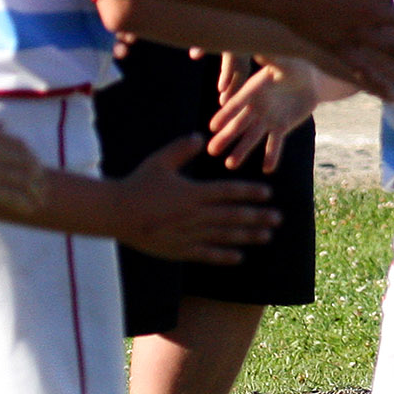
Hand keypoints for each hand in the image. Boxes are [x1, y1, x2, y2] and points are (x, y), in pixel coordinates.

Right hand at [0, 123, 45, 219]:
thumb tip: (3, 125)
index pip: (20, 146)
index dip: (31, 159)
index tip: (37, 169)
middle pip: (26, 163)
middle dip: (37, 177)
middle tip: (44, 188)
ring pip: (23, 180)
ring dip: (35, 192)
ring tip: (40, 201)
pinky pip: (12, 195)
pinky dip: (25, 202)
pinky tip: (31, 210)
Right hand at [114, 134, 279, 263]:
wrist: (115, 214)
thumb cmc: (138, 184)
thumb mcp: (160, 161)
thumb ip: (182, 149)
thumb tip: (200, 136)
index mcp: (193, 192)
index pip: (228, 192)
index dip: (250, 193)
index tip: (268, 193)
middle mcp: (194, 215)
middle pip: (233, 216)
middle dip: (258, 216)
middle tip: (279, 218)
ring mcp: (187, 234)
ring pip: (224, 236)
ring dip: (248, 236)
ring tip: (267, 236)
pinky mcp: (178, 250)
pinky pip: (205, 255)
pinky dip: (223, 256)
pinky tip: (239, 257)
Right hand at [208, 58, 317, 171]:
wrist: (310, 79)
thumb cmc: (294, 65)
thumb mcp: (284, 61)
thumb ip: (271, 57)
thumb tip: (259, 47)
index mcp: (254, 90)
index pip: (238, 104)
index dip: (226, 115)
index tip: (212, 126)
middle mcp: (256, 107)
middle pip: (239, 124)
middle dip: (227, 137)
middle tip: (211, 151)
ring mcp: (267, 119)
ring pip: (252, 137)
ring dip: (242, 150)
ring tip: (230, 165)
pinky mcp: (280, 127)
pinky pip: (275, 143)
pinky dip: (271, 155)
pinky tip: (267, 169)